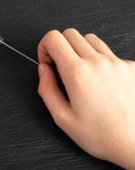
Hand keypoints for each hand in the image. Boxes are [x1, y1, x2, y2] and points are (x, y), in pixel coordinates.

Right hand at [37, 28, 134, 169]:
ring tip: (81, 73)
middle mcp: (97, 62)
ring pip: (90, 39)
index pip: (53, 38)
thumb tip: (43, 69)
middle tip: (61, 67)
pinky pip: (109, 53)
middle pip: (70, 34)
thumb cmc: (101, 135)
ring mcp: (117, 63)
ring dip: (80, 50)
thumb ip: (47, 89)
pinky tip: (101, 82)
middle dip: (59, 47)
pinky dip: (100, 61)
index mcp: (77, 74)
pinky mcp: (131, 67)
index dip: (44, 47)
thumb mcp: (62, 118)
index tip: (46, 62)